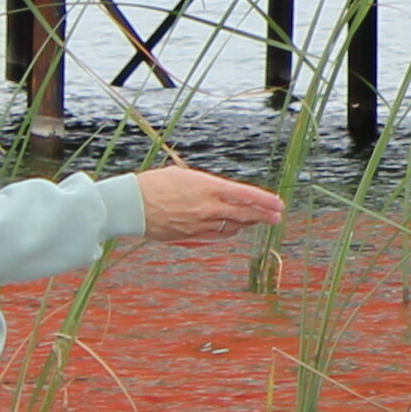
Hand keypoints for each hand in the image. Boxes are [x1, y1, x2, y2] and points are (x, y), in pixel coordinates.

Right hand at [137, 163, 285, 241]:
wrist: (132, 204)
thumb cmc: (155, 184)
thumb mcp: (184, 176)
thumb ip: (207, 186)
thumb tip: (221, 192)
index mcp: (208, 187)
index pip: (245, 195)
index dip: (265, 200)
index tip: (278, 204)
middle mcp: (208, 207)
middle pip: (244, 213)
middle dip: (264, 216)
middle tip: (277, 217)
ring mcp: (200, 223)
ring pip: (232, 226)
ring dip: (247, 223)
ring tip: (258, 220)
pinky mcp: (191, 235)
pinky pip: (216, 235)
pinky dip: (228, 232)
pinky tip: (235, 229)